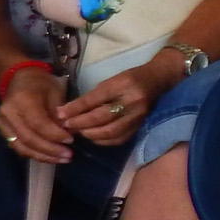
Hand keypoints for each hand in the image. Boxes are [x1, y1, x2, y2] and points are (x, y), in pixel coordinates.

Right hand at [0, 69, 72, 163]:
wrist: (18, 78)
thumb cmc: (41, 83)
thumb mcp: (55, 91)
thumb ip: (60, 113)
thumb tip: (69, 133)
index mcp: (22, 100)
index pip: (38, 123)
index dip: (55, 135)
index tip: (71, 140)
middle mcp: (8, 113)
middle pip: (29, 138)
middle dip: (50, 150)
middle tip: (68, 156)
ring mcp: (2, 123)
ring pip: (22, 146)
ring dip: (43, 156)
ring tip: (62, 159)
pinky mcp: (2, 131)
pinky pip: (18, 146)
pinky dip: (34, 153)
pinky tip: (49, 156)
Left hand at [58, 57, 180, 147]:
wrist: (158, 81)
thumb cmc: (131, 78)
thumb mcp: (112, 80)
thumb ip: (93, 96)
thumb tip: (68, 110)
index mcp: (123, 84)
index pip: (95, 99)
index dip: (76, 108)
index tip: (61, 114)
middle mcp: (132, 101)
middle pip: (102, 117)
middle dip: (81, 123)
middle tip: (67, 126)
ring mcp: (138, 115)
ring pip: (110, 131)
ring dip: (91, 134)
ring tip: (79, 132)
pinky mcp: (140, 125)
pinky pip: (119, 138)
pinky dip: (103, 140)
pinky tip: (94, 137)